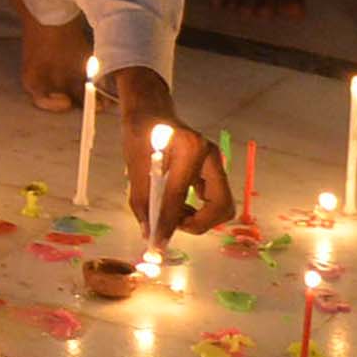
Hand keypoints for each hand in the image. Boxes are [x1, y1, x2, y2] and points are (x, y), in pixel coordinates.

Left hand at [109, 69, 232, 238]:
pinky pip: (214, 199)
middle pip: (221, 205)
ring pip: (221, 205)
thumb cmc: (141, 134)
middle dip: (199, 224)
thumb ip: (142, 201)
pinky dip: (199, 210)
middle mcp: (210, 155)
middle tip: (175, 225)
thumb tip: (150, 235)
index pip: (179, 195)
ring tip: (172, 214)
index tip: (158, 242)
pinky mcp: (213, 170)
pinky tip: (178, 206)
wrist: (151, 114)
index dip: (167, 222)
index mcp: (190, 148)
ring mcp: (215, 162)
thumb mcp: (135, 166)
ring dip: (199, 218)